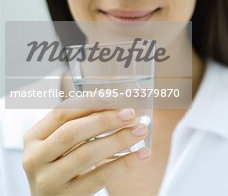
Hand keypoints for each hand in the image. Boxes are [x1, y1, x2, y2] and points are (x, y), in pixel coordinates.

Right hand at [22, 98, 150, 195]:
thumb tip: (120, 103)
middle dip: (104, 120)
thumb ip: (82, 124)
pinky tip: (143, 154)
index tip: (116, 97)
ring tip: (141, 130)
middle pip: (72, 133)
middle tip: (131, 114)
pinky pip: (100, 177)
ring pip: (86, 155)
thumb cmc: (64, 166)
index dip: (90, 103)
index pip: (61, 113)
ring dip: (118, 140)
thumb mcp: (62, 144)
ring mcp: (48, 180)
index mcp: (34, 137)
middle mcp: (35, 158)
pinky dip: (125, 164)